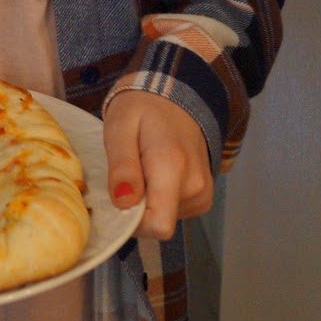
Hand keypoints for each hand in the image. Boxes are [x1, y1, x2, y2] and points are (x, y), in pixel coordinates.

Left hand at [102, 90, 212, 240]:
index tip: (117, 197)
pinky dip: (159, 200)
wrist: (176, 95)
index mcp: (173, 167)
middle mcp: (196, 186)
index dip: (132, 221)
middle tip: (126, 175)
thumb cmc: (141, 108)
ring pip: (165, 218)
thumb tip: (124, 204)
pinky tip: (154, 174)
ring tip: (142, 168)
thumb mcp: (120, 127)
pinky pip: (174, 212)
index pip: (158, 225)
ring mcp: (203, 193)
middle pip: (158, 223)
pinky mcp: (203, 197)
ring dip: (147, 202)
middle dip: (135, 208)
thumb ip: (122, 166)